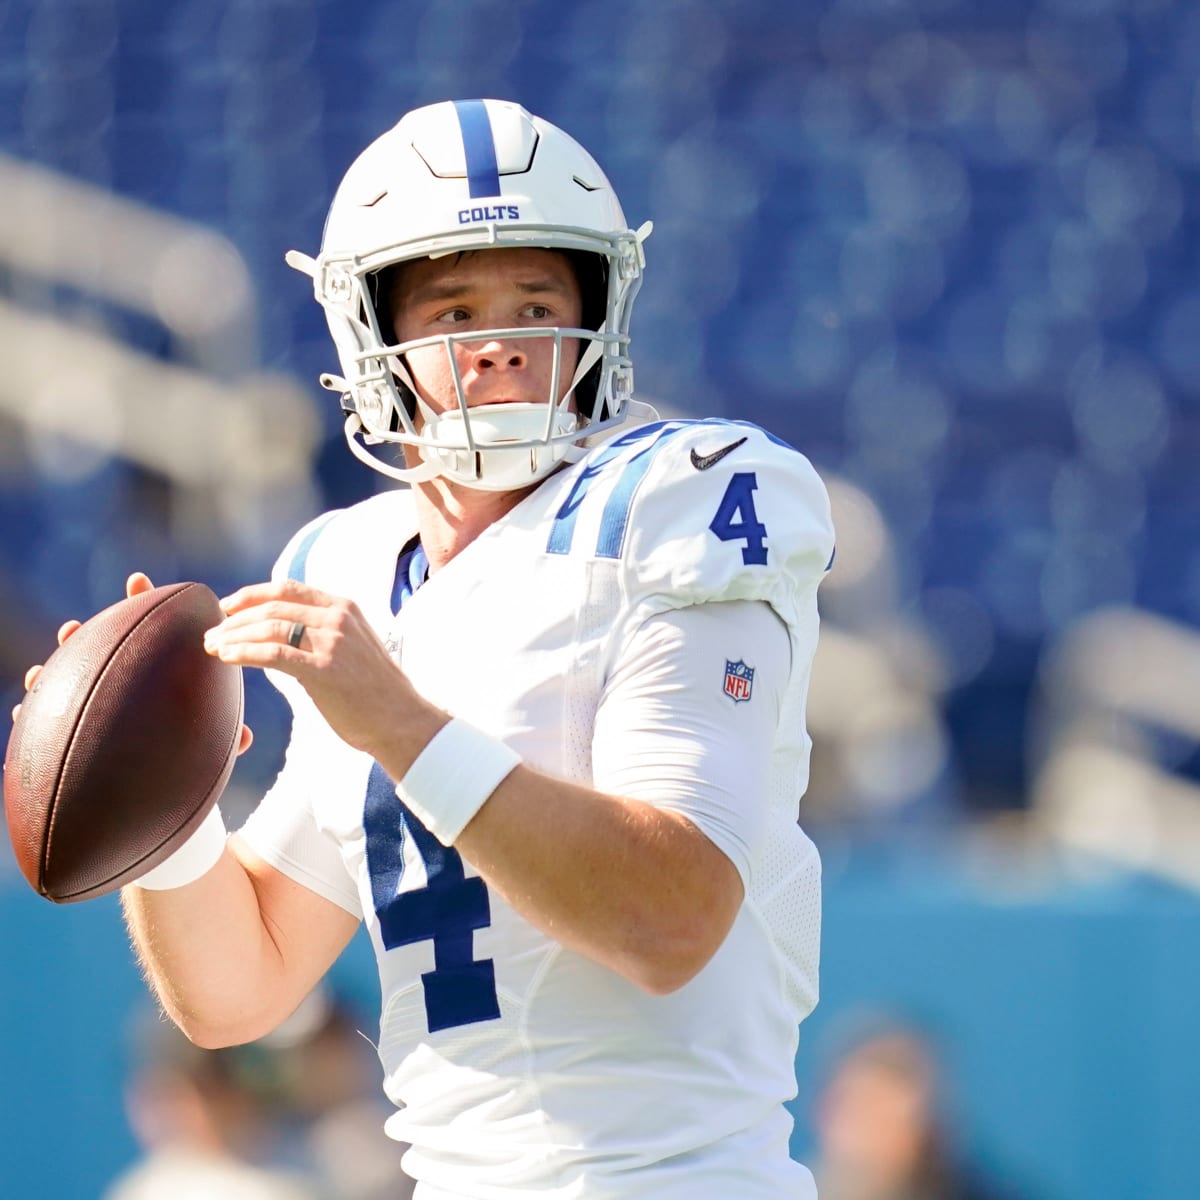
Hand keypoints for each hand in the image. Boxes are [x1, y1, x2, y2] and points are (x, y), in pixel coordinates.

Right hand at [13, 573, 254, 756]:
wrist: (154, 795)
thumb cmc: (184, 758)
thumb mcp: (206, 745)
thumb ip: (225, 738)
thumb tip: (247, 738)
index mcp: (155, 675)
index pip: (149, 628)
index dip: (142, 601)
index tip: (139, 581)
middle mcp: (121, 684)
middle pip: (98, 648)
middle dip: (83, 635)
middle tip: (75, 627)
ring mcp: (92, 703)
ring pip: (64, 678)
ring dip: (50, 671)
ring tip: (41, 672)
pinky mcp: (68, 730)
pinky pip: (42, 719)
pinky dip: (31, 711)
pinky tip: (23, 710)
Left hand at [205, 579, 444, 766]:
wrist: (402, 720)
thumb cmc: (376, 692)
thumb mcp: (354, 646)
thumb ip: (325, 633)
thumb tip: (285, 636)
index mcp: (344, 608)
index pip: (288, 589)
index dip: (252, 594)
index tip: (228, 606)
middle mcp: (338, 618)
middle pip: (273, 606)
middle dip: (235, 619)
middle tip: (211, 633)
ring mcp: (332, 641)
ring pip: (269, 626)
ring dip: (234, 635)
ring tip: (213, 647)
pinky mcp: (324, 669)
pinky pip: (273, 653)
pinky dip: (244, 652)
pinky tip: (226, 657)